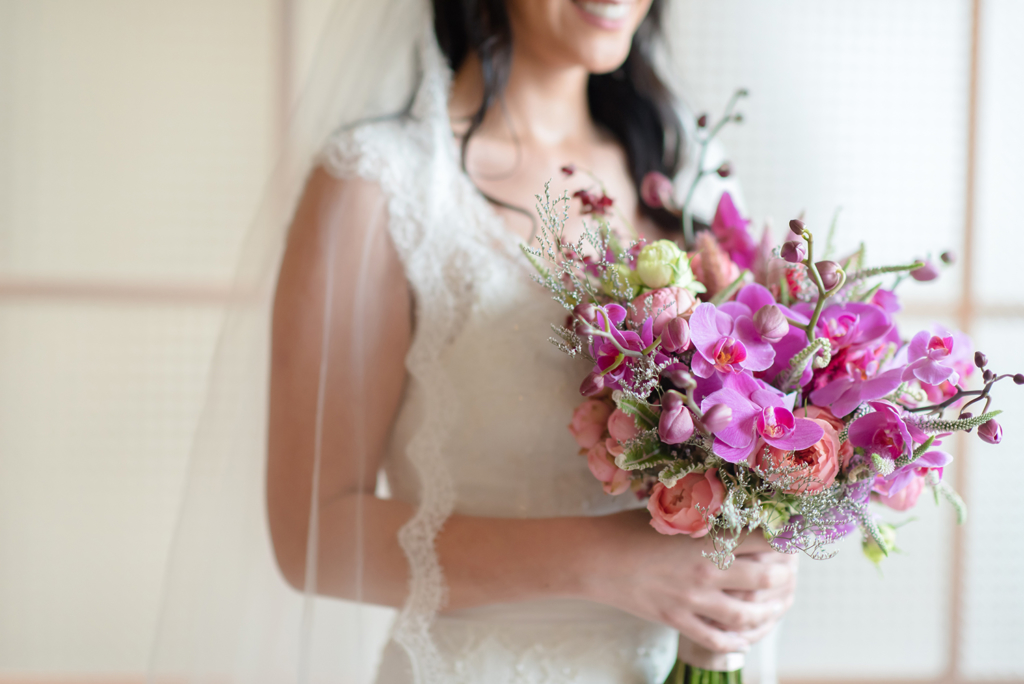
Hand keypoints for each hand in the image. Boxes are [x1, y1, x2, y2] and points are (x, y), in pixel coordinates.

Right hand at [583, 509, 797, 653]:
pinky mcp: (678, 620)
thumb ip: (702, 513)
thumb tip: (732, 504)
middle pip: (765, 579)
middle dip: (786, 576)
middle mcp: (706, 571)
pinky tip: (746, 636)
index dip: (785, 538)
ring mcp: (693, 600)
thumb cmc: (627, 528)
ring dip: (770, 612)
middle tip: (790, 572)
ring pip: (747, 614)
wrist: (593, 558)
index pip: (764, 539)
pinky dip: (738, 641)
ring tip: (777, 606)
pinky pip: (717, 639)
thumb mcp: (669, 511)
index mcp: (705, 538)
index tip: (792, 535)